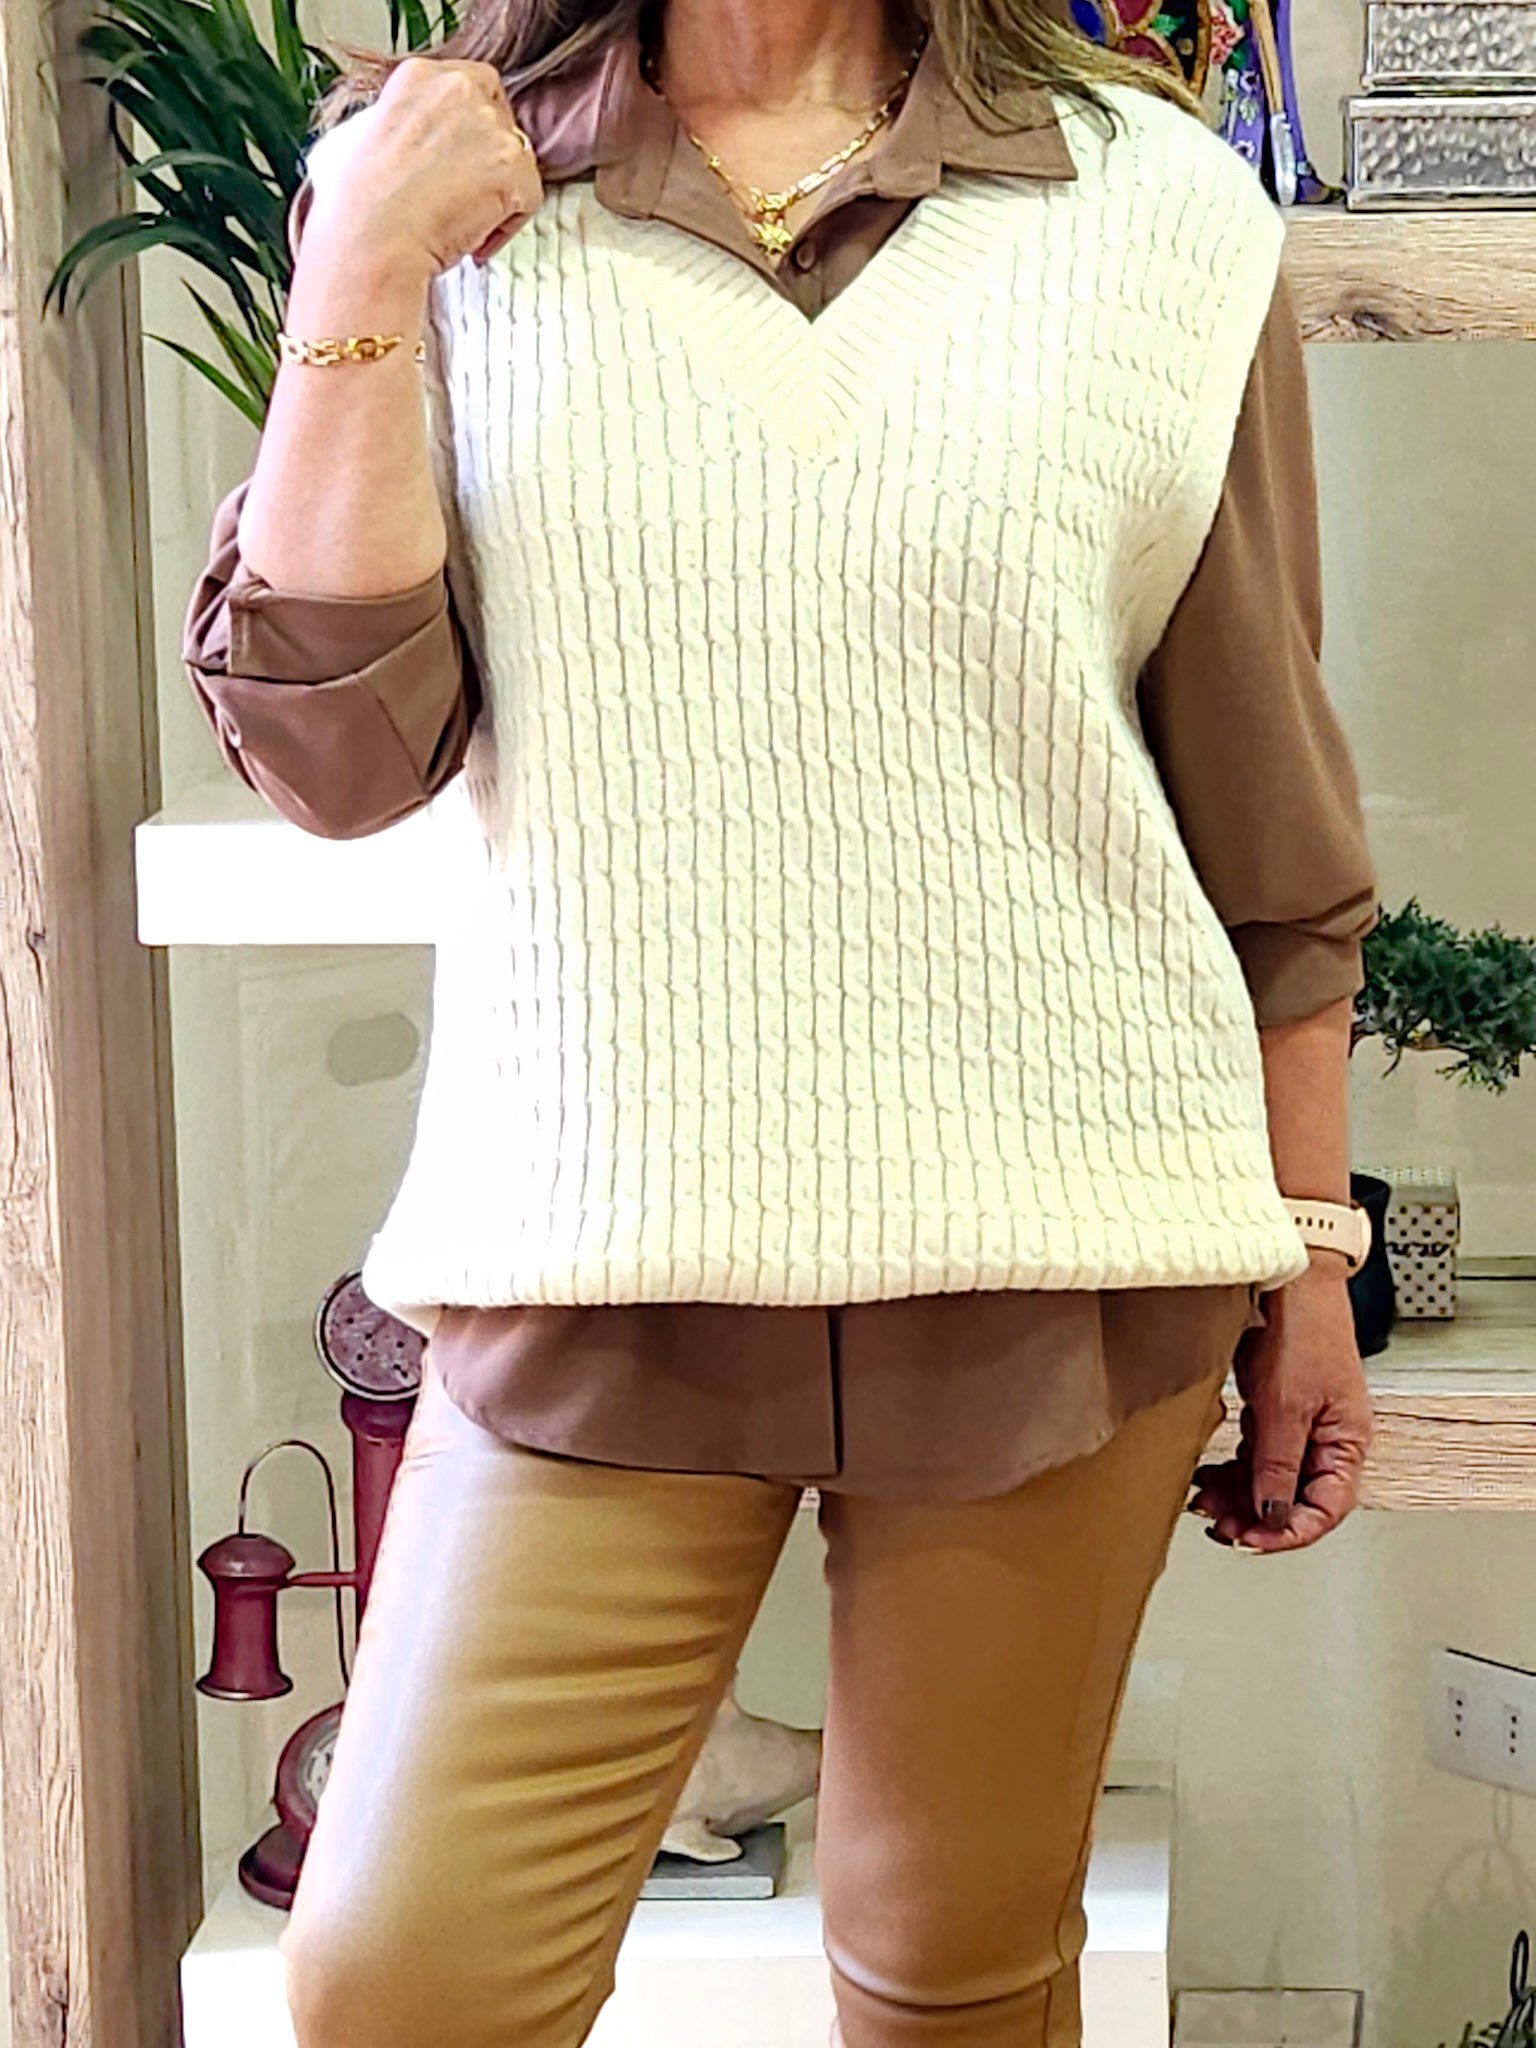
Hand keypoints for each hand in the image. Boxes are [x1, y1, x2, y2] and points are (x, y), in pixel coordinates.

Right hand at [303, 57, 545, 283]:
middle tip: (467, 197)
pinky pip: (529, 198)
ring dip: (496, 195)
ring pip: (517, 160)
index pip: (471, 85)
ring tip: (462, 225)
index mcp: (419, 76)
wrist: (372, 238)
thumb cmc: (354, 204)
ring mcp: (490, 126)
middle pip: (501, 119)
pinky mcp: (513, 167)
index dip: (471, 128)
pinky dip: (506, 227)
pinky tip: (473, 241)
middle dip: (489, 161)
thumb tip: (396, 141)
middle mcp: (459, 89)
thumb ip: (392, 127)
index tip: (460, 159)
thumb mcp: (356, 139)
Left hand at [1188, 1254, 1373, 1552]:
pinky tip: (1208, 1476)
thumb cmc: (1303, 1327)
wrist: (1288, 1276)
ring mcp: (1300, 1424)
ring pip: (1270, 1479)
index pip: (1325, 1510)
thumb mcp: (1285, 1405)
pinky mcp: (1276, 1409)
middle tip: (1218, 1525)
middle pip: (1294, 1498)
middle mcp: (1327, 1437)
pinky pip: (1256, 1454)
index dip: (1288, 1532)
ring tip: (1204, 1503)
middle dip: (1255, 1517)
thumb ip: (1277, 1463)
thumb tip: (1272, 1513)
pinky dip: (1233, 1469)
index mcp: (1347, 1442)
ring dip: (1238, 1496)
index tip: (1250, 1538)